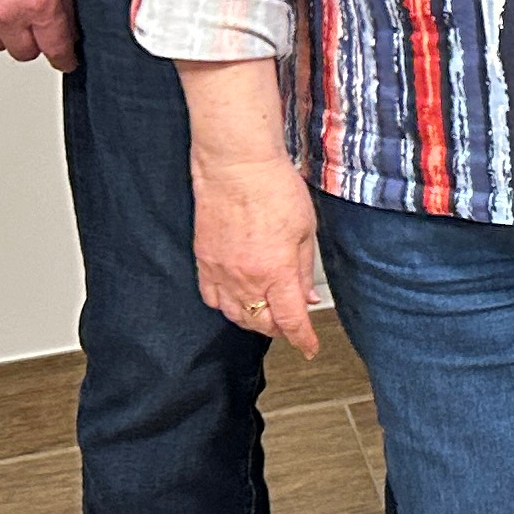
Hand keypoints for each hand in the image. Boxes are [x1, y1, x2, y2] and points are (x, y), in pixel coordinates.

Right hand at [0, 0, 77, 71]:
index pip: (56, 48)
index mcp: (41, 2)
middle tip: (37, 29)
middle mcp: (7, 12)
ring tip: (9, 14)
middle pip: (22, 51)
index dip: (64, 56)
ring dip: (3, 33)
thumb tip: (71, 15)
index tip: (66, 59)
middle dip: (33, 41)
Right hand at [191, 142, 322, 355]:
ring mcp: (220, 271)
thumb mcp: (306, 230)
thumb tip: (306, 298)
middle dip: (279, 330)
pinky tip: (237, 299)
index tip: (309, 348)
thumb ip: (303, 270)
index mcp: (276, 271)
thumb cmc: (274, 189)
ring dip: (253, 320)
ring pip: (234, 314)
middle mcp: (245, 278)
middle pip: (260, 323)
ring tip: (267, 313)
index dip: (302, 339)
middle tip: (292, 325)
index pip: (290, 320)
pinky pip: (211, 297)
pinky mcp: (203, 260)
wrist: (235, 166)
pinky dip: (226, 305)